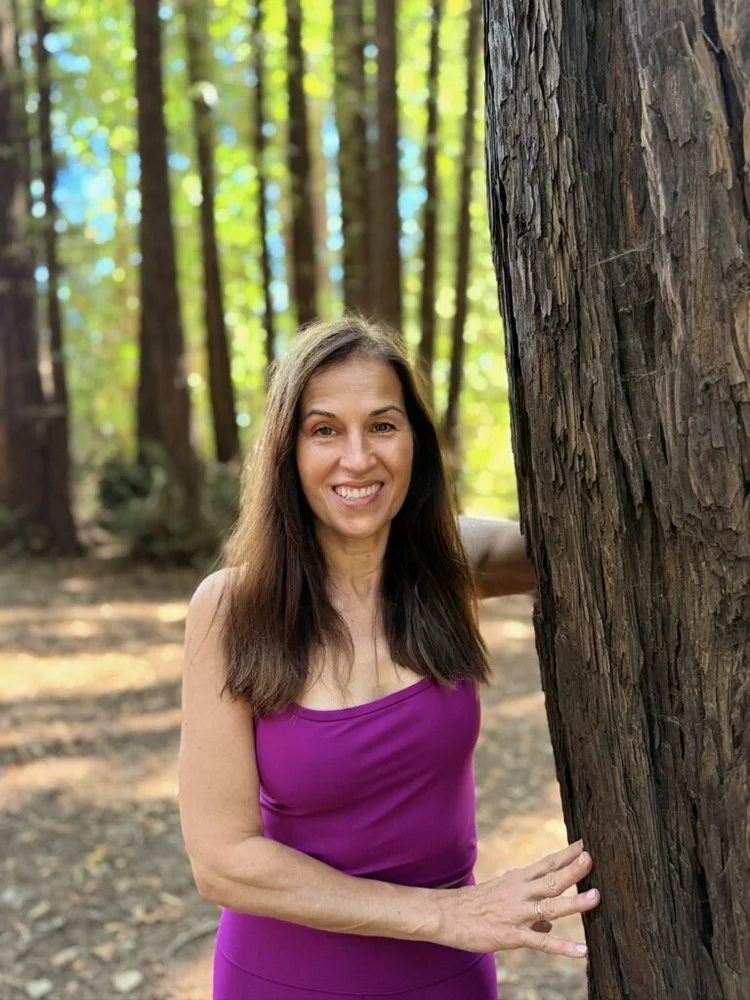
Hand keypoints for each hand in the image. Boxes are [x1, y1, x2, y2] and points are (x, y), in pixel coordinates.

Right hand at [447, 840, 598, 956]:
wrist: (447, 915)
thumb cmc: (475, 905)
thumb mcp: (502, 894)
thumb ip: (529, 905)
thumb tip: (550, 924)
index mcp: (517, 879)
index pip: (546, 863)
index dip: (565, 854)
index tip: (584, 844)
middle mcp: (519, 892)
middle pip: (551, 879)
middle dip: (573, 869)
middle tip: (591, 858)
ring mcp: (517, 913)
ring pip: (550, 906)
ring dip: (575, 902)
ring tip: (596, 897)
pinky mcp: (512, 935)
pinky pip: (541, 943)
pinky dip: (563, 947)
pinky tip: (582, 951)